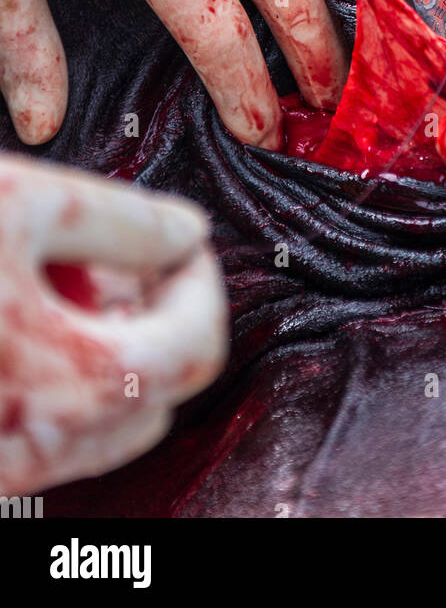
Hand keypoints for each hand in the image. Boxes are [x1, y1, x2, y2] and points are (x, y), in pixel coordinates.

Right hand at [0, 153, 226, 494]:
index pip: (200, 344)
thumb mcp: (26, 203)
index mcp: (82, 381)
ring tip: (63, 277)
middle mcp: (44, 444)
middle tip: (126, 259)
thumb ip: (126, 219)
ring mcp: (2, 465)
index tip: (181, 241)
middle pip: (157, 393)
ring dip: (108, 349)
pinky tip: (25, 312)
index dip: (202, 280)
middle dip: (157, 317)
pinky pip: (44, 433)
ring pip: (100, 421)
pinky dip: (58, 379)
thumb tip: (186, 232)